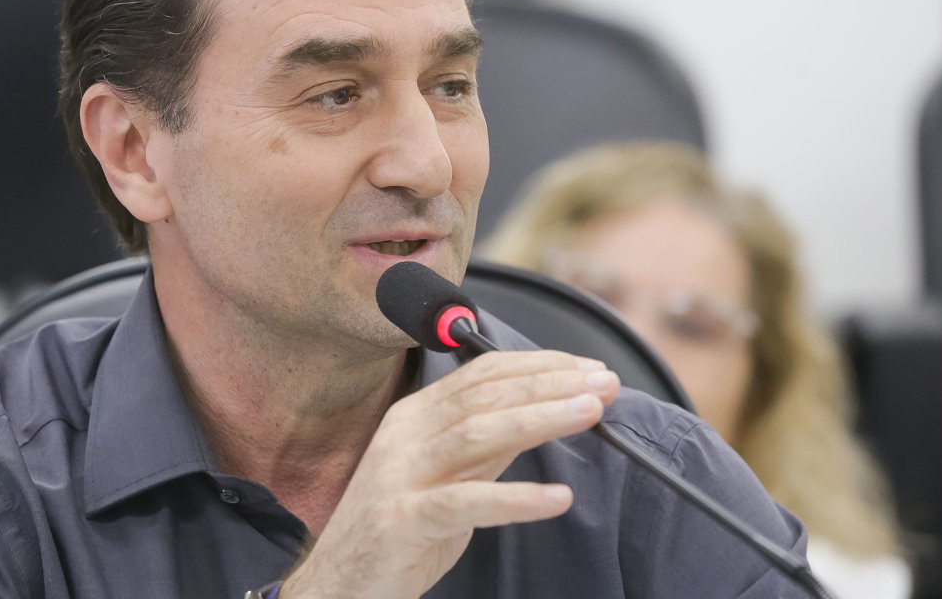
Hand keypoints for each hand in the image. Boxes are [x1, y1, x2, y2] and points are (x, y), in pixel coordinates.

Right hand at [279, 350, 619, 598]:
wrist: (338, 585)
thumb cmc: (397, 530)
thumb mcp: (447, 477)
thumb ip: (486, 447)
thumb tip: (541, 413)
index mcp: (415, 416)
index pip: (482, 374)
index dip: (539, 365)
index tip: (588, 367)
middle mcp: (406, 435)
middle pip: (484, 395)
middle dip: (549, 383)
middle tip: (604, 382)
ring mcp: (400, 475)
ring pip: (475, 434)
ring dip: (538, 419)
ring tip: (590, 414)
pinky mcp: (402, 520)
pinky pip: (465, 504)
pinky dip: (514, 499)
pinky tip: (556, 498)